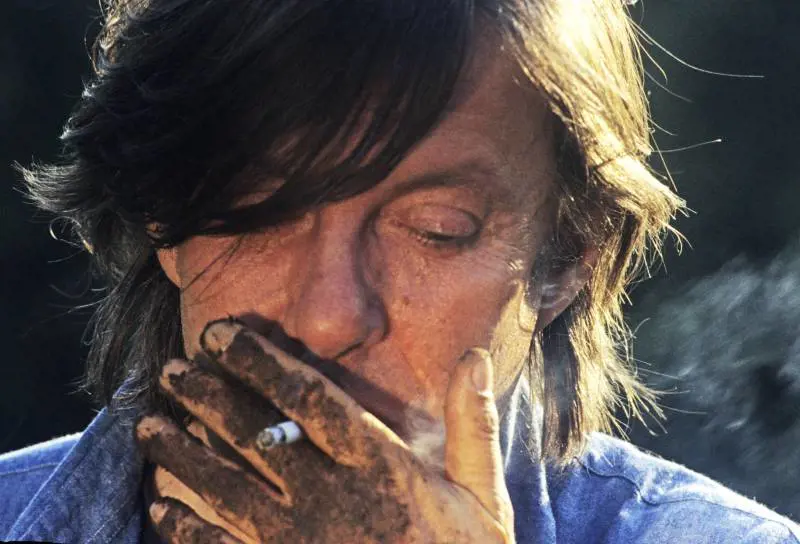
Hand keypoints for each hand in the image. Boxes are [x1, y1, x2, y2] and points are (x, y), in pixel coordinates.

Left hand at [135, 319, 514, 542]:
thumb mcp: (483, 498)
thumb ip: (472, 426)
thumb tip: (474, 356)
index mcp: (377, 467)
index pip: (308, 399)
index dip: (259, 361)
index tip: (220, 335)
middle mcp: (329, 498)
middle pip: (254, 436)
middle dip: (207, 397)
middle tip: (169, 372)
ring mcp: (297, 543)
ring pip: (226, 488)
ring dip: (182, 454)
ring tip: (147, 426)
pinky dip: (186, 528)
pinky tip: (160, 506)